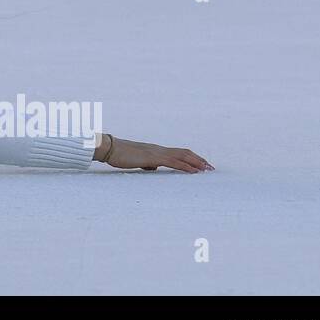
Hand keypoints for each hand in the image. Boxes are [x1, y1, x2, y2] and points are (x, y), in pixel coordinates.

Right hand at [96, 134, 213, 172]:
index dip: (191, 157)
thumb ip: (146, 163)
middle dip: (198, 160)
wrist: (109, 148)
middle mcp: (158, 149)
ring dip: (196, 162)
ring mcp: (156, 152)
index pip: (177, 152)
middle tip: (211, 168)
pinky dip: (186, 166)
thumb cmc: (119, 155)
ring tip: (207, 169)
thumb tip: (152, 167)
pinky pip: (174, 162)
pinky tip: (194, 171)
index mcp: (155, 150)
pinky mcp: (153, 157)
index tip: (201, 164)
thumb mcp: (135, 160)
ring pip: (182, 155)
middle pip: (184, 152)